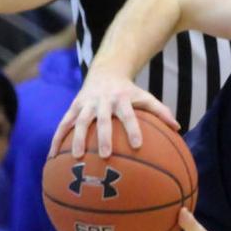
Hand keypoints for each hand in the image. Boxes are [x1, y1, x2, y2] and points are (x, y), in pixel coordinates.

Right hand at [52, 73, 178, 158]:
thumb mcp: (145, 96)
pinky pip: (62, 124)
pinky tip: (52, 158)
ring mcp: (85, 104)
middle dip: (103, 137)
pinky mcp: (73, 108)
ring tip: (78, 157)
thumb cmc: (129, 91)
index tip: (138, 145)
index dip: (133, 128)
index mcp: (121, 99)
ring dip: (77, 139)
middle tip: (105, 155)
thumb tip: (178, 128)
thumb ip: (161, 111)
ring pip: (79, 122)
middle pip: (102, 120)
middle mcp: (102, 101)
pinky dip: (57, 139)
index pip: (129, 115)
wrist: (105, 72)